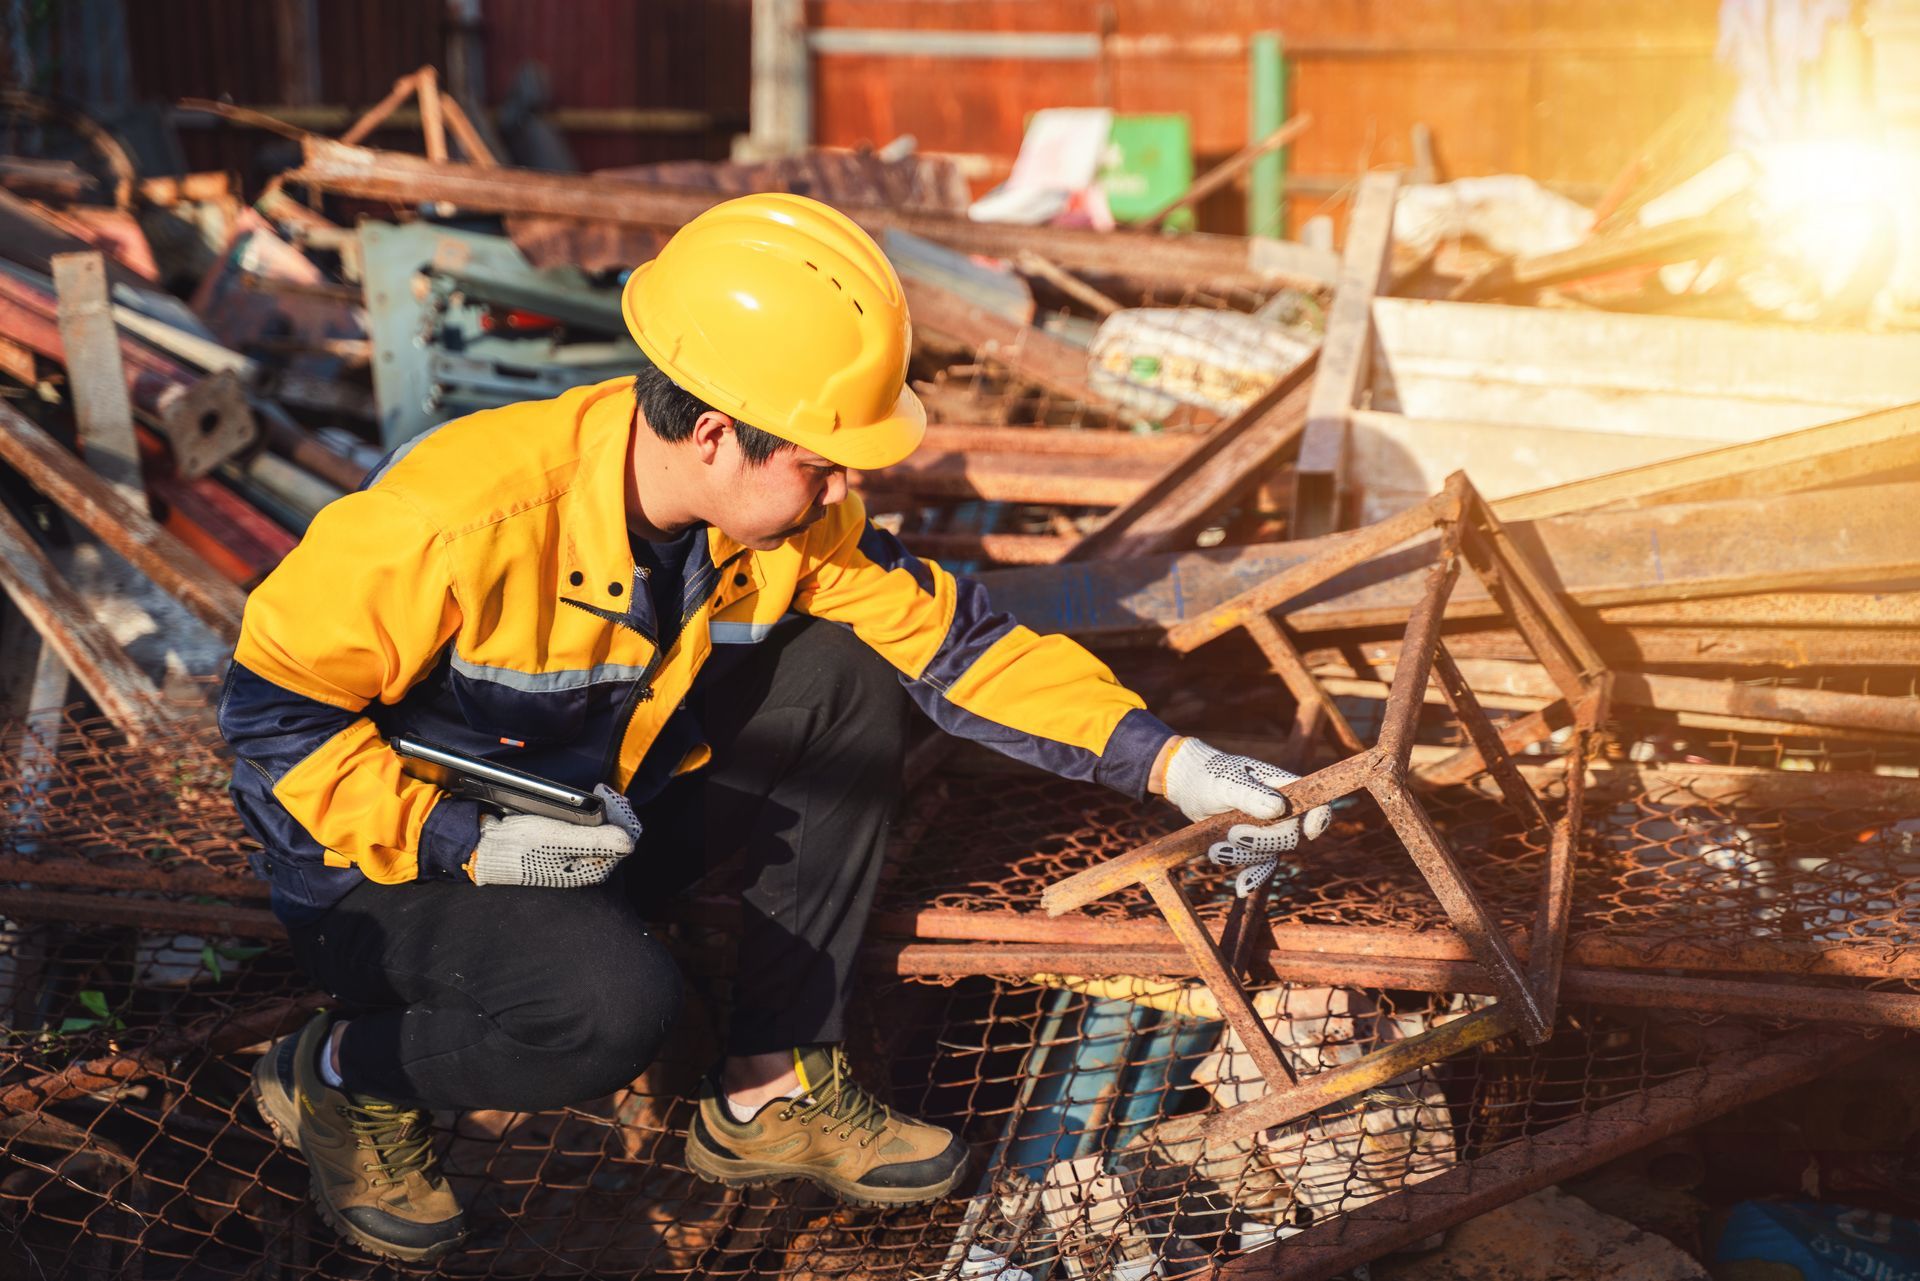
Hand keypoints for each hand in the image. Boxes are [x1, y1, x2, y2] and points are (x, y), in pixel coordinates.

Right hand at [469, 784, 641, 887]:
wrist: (486, 848)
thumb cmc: (522, 845)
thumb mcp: (559, 837)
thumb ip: (595, 840)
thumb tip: (629, 841)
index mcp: (593, 869)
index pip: (625, 838)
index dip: (621, 813)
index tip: (608, 793)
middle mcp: (588, 866)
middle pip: (615, 833)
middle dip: (613, 809)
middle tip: (602, 789)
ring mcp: (576, 858)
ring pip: (602, 830)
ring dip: (602, 810)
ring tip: (594, 793)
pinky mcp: (564, 849)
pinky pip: (585, 830)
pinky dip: (586, 816)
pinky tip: (578, 805)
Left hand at [1159, 738, 1332, 896]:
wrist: (1190, 786)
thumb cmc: (1212, 775)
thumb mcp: (1227, 782)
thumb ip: (1251, 795)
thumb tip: (1279, 809)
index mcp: (1284, 787)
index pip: (1315, 804)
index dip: (1320, 818)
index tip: (1308, 832)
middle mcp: (1282, 811)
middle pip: (1290, 836)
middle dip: (1263, 840)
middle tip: (1232, 834)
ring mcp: (1268, 830)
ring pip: (1271, 854)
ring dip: (1244, 857)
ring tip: (1215, 850)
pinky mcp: (1253, 847)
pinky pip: (1260, 867)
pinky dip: (1251, 878)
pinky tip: (1241, 888)